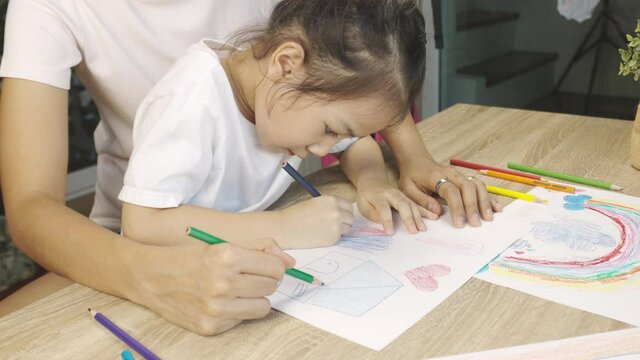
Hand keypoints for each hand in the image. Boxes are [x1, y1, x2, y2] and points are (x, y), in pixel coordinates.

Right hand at [128, 238, 293, 334]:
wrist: (149, 277)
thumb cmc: (188, 257)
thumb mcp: (221, 243)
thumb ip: (260, 247)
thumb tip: (290, 262)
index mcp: (226, 256)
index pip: (275, 268)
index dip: (274, 267)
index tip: (265, 266)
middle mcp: (222, 283)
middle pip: (271, 286)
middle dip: (264, 280)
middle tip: (248, 276)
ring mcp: (216, 308)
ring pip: (263, 306)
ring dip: (255, 298)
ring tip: (237, 290)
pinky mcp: (210, 326)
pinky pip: (242, 319)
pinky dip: (237, 311)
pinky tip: (220, 301)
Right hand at [276, 195, 353, 248]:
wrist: (285, 228)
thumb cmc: (297, 214)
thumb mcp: (316, 203)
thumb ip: (330, 206)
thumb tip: (342, 212)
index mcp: (332, 200)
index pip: (348, 206)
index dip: (343, 210)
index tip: (339, 214)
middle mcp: (337, 213)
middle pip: (351, 218)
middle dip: (344, 220)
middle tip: (333, 224)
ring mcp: (336, 227)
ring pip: (348, 229)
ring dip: (341, 230)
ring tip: (326, 229)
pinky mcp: (333, 239)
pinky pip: (339, 238)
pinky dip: (333, 237)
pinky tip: (321, 235)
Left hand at [356, 176, 437, 234]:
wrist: (373, 181)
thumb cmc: (366, 195)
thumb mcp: (363, 204)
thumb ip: (372, 214)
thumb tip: (383, 223)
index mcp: (379, 196)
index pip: (383, 208)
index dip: (387, 221)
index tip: (390, 232)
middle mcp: (392, 194)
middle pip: (402, 205)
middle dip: (408, 218)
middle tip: (413, 231)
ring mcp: (401, 195)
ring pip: (411, 205)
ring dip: (418, 217)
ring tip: (423, 228)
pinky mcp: (407, 197)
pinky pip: (417, 204)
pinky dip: (425, 211)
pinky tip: (434, 216)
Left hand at [397, 157, 501, 227]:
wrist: (416, 160)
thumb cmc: (411, 176)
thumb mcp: (408, 188)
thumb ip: (422, 200)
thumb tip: (438, 213)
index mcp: (436, 176)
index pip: (451, 191)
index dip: (457, 207)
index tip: (460, 224)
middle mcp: (451, 174)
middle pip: (468, 187)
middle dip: (473, 206)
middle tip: (476, 224)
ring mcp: (460, 175)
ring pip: (477, 185)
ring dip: (484, 201)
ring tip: (488, 218)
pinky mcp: (465, 179)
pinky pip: (480, 186)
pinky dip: (489, 197)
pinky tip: (496, 208)